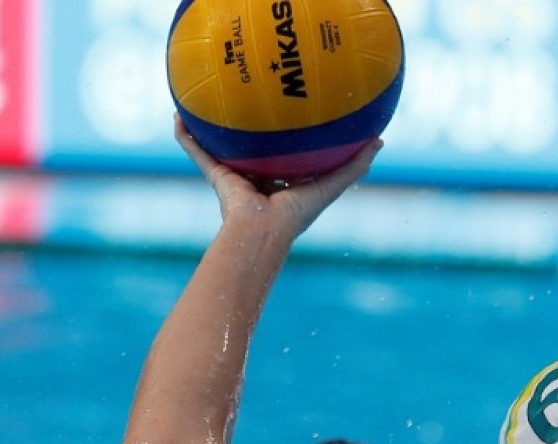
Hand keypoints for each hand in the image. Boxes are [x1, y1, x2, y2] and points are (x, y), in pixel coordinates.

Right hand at [174, 117, 380, 239]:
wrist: (263, 229)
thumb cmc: (299, 212)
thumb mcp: (332, 184)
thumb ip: (355, 165)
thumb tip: (380, 140)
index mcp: (284, 182)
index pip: (288, 155)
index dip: (291, 138)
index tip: (294, 115)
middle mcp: (258, 179)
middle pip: (254, 148)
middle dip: (251, 129)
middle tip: (250, 100)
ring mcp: (235, 177)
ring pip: (221, 147)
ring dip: (211, 128)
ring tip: (206, 100)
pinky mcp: (216, 176)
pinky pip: (196, 151)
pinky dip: (186, 136)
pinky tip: (178, 114)